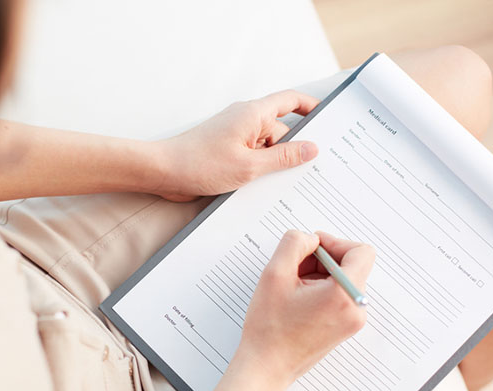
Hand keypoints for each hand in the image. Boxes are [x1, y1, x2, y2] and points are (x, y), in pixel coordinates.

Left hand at [149, 90, 320, 201]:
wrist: (163, 172)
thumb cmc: (199, 164)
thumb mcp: (250, 166)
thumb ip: (284, 158)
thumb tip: (312, 149)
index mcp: (254, 114)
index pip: (291, 101)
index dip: (312, 107)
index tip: (328, 119)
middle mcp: (245, 120)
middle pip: (281, 131)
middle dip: (293, 150)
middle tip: (307, 171)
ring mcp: (235, 135)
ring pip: (266, 148)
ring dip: (273, 165)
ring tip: (275, 184)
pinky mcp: (227, 151)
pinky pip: (252, 157)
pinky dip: (258, 170)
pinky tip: (260, 186)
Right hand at [236, 230, 374, 386]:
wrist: (268, 365)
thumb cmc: (270, 328)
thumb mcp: (274, 274)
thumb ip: (294, 244)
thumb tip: (309, 238)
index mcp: (344, 295)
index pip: (361, 251)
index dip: (335, 243)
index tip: (312, 248)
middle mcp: (356, 309)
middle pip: (351, 265)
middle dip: (322, 260)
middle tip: (294, 269)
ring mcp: (353, 320)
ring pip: (343, 279)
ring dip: (319, 275)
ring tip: (293, 288)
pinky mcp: (345, 327)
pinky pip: (340, 295)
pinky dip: (320, 289)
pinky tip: (297, 299)